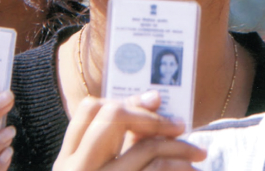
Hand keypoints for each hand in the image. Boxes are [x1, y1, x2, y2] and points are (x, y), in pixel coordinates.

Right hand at [54, 91, 206, 170]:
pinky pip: (153, 170)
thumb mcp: (99, 168)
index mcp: (66, 160)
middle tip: (179, 124)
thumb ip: (117, 148)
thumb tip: (153, 102)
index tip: (153, 103)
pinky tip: (191, 170)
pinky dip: (176, 167)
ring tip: (198, 153)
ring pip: (143, 147)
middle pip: (113, 117)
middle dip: (151, 117)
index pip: (89, 109)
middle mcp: (75, 168)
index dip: (124, 101)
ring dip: (177, 147)